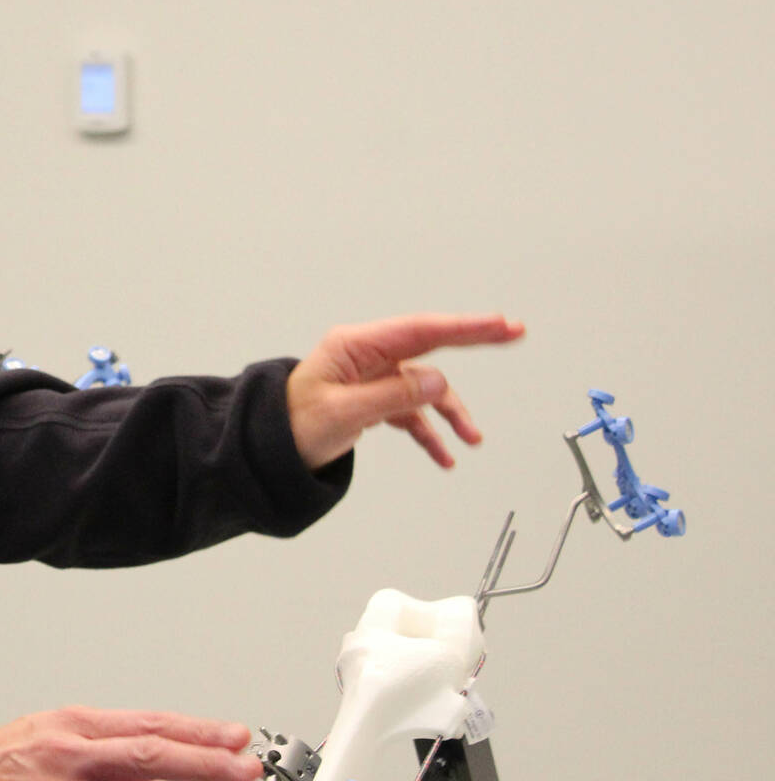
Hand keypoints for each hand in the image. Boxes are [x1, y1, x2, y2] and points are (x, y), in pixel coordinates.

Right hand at [0, 708, 260, 780]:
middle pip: (146, 757)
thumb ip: (122, 772)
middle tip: (245, 773)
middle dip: (203, 764)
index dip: (198, 732)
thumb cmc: (5, 764)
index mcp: (78, 727)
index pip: (150, 725)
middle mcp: (69, 756)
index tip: (239, 740)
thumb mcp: (63, 749)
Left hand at [287, 313, 525, 470]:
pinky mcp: (374, 400)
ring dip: (450, 413)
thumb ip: (391, 397)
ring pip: (425, 388)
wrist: (266, 448)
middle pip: (430, 346)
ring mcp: (373, 377)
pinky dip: (429, 433)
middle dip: (472, 342)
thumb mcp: (341, 414)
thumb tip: (436, 383)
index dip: (463, 326)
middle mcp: (367, 356)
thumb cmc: (290, 425)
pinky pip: (411, 412)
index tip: (498, 324)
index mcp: (355, 347)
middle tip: (513, 333)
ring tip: (470, 438)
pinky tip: (444, 456)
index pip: (420, 331)